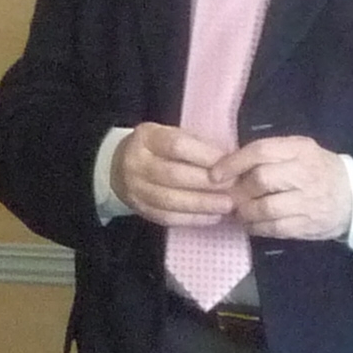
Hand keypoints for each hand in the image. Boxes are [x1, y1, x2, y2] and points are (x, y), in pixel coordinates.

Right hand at [112, 122, 237, 227]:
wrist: (119, 166)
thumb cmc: (156, 148)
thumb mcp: (170, 134)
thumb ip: (195, 144)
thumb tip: (229, 160)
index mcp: (147, 138)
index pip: (176, 146)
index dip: (205, 156)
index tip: (229, 164)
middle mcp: (136, 163)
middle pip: (173, 175)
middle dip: (207, 183)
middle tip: (233, 187)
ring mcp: (135, 188)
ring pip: (170, 200)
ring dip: (202, 204)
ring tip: (227, 205)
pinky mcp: (140, 209)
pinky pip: (167, 217)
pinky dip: (192, 219)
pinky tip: (212, 217)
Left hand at [213, 135, 352, 240]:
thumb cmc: (317, 170)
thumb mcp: (299, 151)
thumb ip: (269, 154)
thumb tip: (229, 165)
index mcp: (300, 150)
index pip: (261, 151)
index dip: (233, 162)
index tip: (215, 174)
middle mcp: (305, 173)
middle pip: (261, 179)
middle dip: (239, 189)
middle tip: (229, 195)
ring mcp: (308, 201)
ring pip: (265, 207)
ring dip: (244, 211)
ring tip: (238, 211)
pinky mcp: (307, 225)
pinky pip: (274, 228)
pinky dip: (256, 227)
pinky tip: (250, 223)